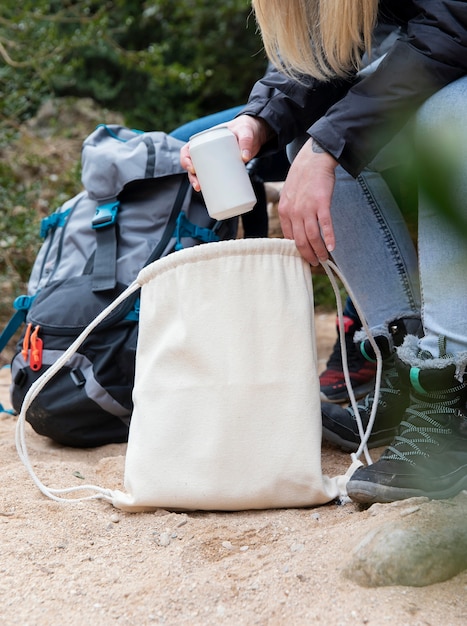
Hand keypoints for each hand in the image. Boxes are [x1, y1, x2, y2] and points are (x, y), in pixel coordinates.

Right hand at [180, 115, 271, 190]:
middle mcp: (207, 150)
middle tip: (198, 186)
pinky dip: (209, 187)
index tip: (193, 169)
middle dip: (191, 177)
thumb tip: (245, 157)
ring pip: (200, 173)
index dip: (185, 160)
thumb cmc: (246, 129)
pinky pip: (211, 178)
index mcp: (206, 139)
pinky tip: (209, 194)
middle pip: (193, 165)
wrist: (255, 135)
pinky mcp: (222, 168)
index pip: (188, 149)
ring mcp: (214, 160)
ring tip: (201, 190)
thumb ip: (246, 141)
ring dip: (197, 183)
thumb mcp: (245, 132)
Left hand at [279, 138, 337, 265]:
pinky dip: (329, 237)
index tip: (304, 257)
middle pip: (300, 241)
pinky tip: (332, 247)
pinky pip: (325, 225)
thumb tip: (293, 233)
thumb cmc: (302, 179)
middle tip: (314, 263)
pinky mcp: (322, 202)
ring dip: (319, 250)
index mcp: (284, 212)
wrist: (312, 159)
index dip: (297, 251)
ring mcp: (308, 208)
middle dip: (308, 255)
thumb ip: (290, 214)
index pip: (289, 238)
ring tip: (324, 258)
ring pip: (312, 236)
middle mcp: (294, 212)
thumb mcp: (288, 197)